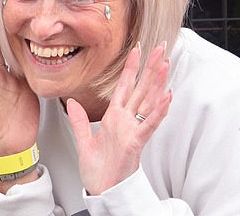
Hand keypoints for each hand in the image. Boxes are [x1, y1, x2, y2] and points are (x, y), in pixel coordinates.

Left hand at [67, 43, 171, 194]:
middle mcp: (126, 121)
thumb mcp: (84, 141)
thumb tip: (72, 102)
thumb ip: (79, 120)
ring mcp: (133, 130)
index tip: (136, 49)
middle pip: (141, 89)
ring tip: (166, 64)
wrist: (102, 191)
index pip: (124, 87)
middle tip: (161, 47)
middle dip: (150, 68)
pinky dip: (158, 110)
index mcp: (114, 118)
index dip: (131, 68)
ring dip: (158, 83)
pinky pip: (148, 123)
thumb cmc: (98, 171)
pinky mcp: (136, 142)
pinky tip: (167, 96)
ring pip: (148, 102)